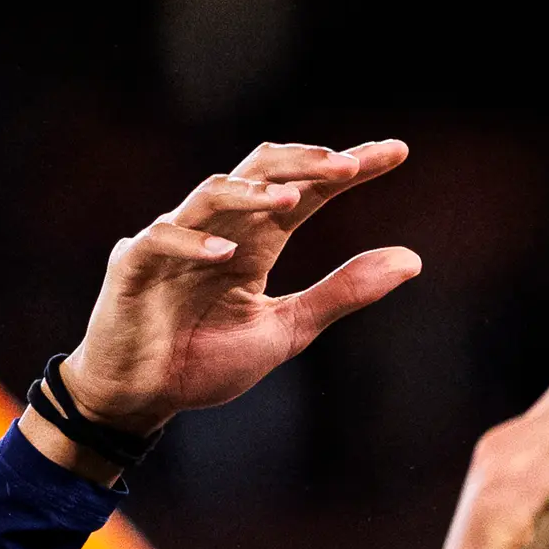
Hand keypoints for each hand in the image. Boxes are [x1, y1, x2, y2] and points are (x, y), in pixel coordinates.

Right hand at [51, 141, 423, 446]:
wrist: (144, 397)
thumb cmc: (206, 358)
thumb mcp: (289, 328)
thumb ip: (343, 292)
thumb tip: (413, 259)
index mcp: (255, 242)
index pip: (305, 192)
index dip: (346, 169)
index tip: (396, 151)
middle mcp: (218, 230)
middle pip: (260, 174)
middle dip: (304, 164)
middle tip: (350, 164)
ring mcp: (173, 242)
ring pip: (212, 195)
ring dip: (252, 194)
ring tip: (292, 198)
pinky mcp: (134, 265)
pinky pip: (162, 241)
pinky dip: (193, 243)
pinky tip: (228, 254)